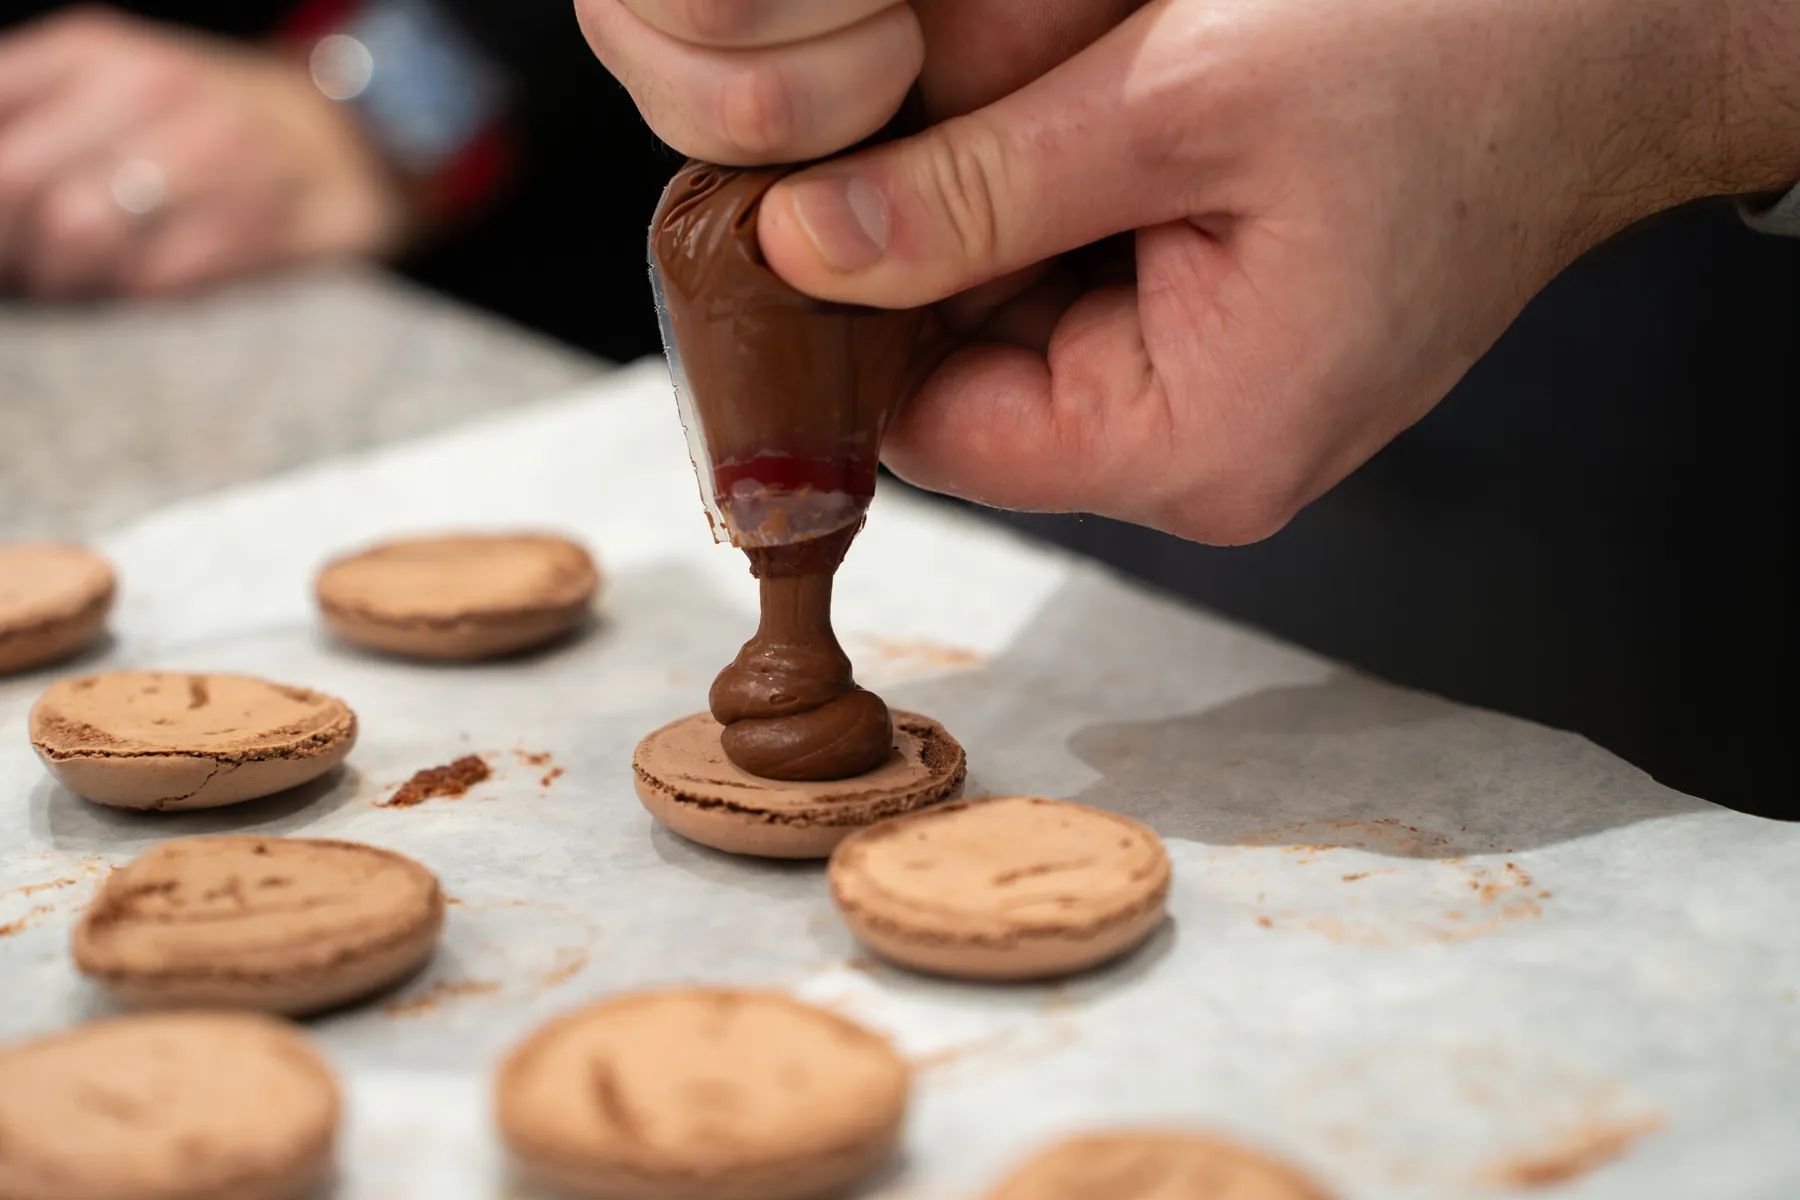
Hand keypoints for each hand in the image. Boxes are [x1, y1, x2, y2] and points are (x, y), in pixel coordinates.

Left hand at [0, 7, 408, 298]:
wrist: (344, 145)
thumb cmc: (201, 126)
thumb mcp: (104, 88)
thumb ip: (26, 119)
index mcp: (91, 51)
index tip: (4, 232)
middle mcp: (150, 89)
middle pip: (15, 182)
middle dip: (9, 245)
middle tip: (27, 269)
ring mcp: (212, 155)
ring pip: (78, 234)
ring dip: (64, 278)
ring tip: (79, 281)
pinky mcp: (258, 225)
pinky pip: (154, 281)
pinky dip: (131, 298)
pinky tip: (140, 287)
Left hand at [584, 0, 1799, 543]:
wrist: (1609, 40)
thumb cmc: (1448, 62)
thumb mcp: (1180, 102)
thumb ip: (972, 190)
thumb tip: (801, 245)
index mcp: (1196, 441)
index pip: (934, 434)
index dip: (849, 327)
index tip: (798, 209)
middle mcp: (1204, 451)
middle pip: (972, 377)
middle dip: (930, 241)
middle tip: (939, 103)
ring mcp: (1218, 398)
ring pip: (1020, 320)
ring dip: (996, 204)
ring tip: (1063, 91)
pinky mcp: (1230, 334)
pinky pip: (1087, 282)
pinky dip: (1060, 195)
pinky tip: (1096, 108)